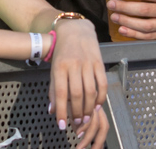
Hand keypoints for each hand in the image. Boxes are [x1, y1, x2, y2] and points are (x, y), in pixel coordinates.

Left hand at [47, 18, 107, 148]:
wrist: (76, 29)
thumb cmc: (62, 52)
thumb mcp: (54, 68)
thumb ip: (54, 89)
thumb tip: (53, 111)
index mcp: (59, 67)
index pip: (61, 93)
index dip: (62, 111)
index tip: (62, 125)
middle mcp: (74, 65)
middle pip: (77, 94)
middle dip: (77, 112)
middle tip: (77, 124)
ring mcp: (88, 63)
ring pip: (90, 90)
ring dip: (89, 108)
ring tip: (87, 118)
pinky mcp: (99, 61)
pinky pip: (102, 83)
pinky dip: (101, 97)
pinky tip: (98, 105)